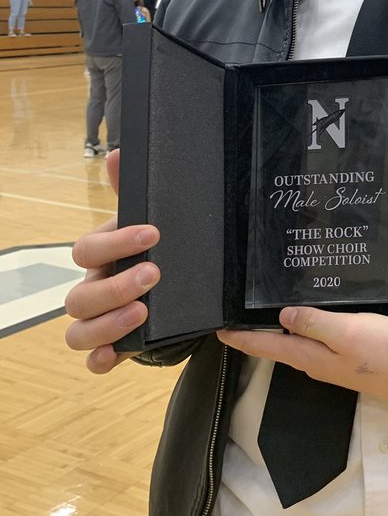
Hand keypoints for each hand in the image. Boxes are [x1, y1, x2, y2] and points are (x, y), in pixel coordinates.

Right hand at [65, 150, 159, 372]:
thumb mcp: (151, 222)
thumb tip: (119, 154)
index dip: (115, 242)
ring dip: (107, 323)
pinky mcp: (113, 348)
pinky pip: (92, 361)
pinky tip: (117, 353)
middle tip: (154, 274)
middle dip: (115, 285)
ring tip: (143, 313)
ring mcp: (98, 321)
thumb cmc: (156, 250)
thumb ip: (132, 192)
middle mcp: (92, 289)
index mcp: (101, 257)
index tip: (152, 234)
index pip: (87, 250)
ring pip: (78, 330)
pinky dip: (101, 358)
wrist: (181, 291)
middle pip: (79, 295)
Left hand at [219, 307, 387, 407]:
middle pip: (277, 347)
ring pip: (296, 344)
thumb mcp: (347, 332)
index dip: (241, 338)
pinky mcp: (349, 356)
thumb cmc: (386, 352)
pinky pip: (316, 341)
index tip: (218, 329)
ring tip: (263, 312)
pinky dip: (303, 329)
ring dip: (278, 331)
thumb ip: (314, 323)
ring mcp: (334, 361)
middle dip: (255, 332)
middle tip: (236, 315)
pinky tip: (306, 316)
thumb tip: (282, 318)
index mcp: (311, 357)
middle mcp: (317, 362)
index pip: (265, 347)